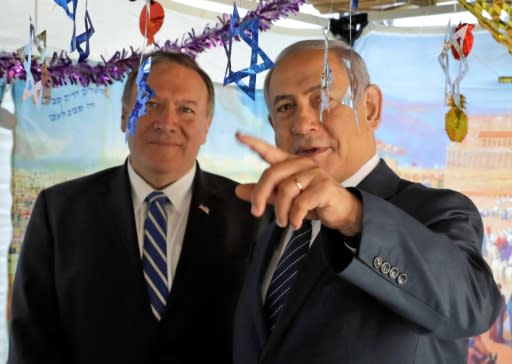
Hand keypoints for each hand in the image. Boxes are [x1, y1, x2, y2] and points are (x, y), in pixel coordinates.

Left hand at [235, 132, 361, 235]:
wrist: (341, 212)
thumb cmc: (313, 202)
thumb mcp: (285, 199)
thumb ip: (264, 194)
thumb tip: (238, 190)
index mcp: (291, 163)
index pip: (270, 151)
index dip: (254, 143)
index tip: (238, 135)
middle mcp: (302, 164)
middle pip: (272, 174)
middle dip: (260, 195)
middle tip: (256, 212)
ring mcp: (314, 173)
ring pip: (286, 190)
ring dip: (281, 211)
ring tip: (284, 222)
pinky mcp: (324, 186)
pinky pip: (301, 202)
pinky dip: (295, 216)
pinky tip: (296, 223)